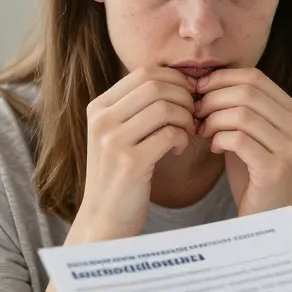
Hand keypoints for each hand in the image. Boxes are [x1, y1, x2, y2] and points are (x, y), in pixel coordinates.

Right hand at [65, 66, 197, 244]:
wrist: (104, 218)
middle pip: (156, 86)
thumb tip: (181, 79)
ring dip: (186, 119)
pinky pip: (170, 134)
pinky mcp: (129, 162)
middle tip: (193, 116)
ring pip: (165, 107)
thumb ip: (138, 107)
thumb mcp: (119, 134)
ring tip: (187, 134)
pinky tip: (179, 150)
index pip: (144, 72)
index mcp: (98, 107)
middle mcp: (101, 120)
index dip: (175, 79)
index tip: (189, 96)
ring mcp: (112, 141)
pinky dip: (183, 138)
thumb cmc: (120, 174)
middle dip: (184, 97)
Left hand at [193, 68, 291, 217]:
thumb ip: (238, 107)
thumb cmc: (253, 173)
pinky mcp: (275, 168)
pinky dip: (218, 139)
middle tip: (196, 112)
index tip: (199, 90)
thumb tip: (204, 80)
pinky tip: (213, 148)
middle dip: (213, 98)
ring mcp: (290, 148)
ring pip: (241, 114)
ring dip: (213, 119)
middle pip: (247, 92)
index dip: (222, 79)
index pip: (255, 77)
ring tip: (202, 131)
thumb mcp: (249, 133)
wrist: (270, 217)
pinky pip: (237, 139)